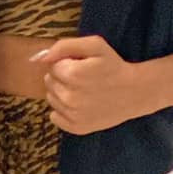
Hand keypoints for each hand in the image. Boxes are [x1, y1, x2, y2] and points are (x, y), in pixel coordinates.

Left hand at [30, 35, 149, 135]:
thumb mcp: (94, 45)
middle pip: (49, 83)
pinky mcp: (77, 128)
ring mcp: (73, 115)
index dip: (67, 64)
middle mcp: (70, 97)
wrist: (134, 92)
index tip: (83, 66)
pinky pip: (55, 117)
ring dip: (62, 93)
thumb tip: (38, 58)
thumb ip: (63, 46)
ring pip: (51, 99)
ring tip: (83, 90)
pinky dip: (63, 110)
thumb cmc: (114, 66)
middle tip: (84, 78)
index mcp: (73, 74)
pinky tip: (80, 104)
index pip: (52, 66)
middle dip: (63, 78)